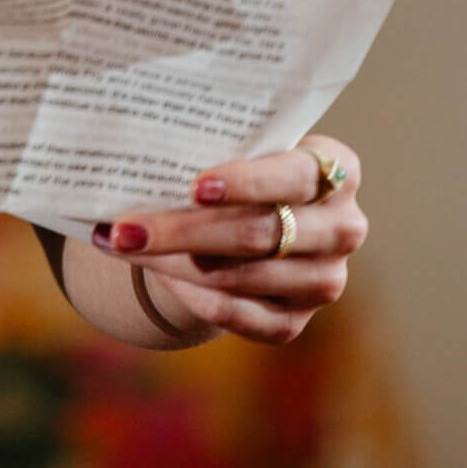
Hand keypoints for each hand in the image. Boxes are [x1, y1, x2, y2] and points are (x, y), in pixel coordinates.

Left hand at [91, 136, 365, 344]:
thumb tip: (135, 149)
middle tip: (125, 227)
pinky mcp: (295, 321)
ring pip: (240, 275)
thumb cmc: (241, 168)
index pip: (295, 177)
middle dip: (184, 229)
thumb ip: (212, 147)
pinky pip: (238, 314)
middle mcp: (343, 228)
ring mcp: (323, 281)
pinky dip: (193, 295)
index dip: (247, 182)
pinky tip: (157, 273)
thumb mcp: (240, 148)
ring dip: (174, 262)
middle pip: (259, 233)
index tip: (195, 186)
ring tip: (123, 243)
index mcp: (337, 170)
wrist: (252, 219)